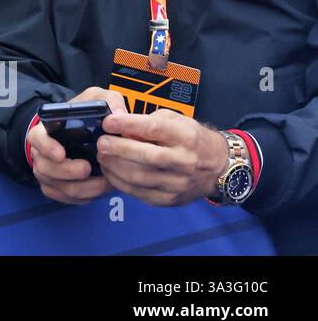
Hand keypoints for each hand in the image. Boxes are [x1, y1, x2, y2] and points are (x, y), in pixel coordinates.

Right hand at [28, 86, 125, 204]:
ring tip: (104, 183)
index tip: (61, 153)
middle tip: (88, 168)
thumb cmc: (85, 115)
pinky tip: (99, 190)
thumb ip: (108, 100)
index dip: (45, 147)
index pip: (36, 138)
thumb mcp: (96, 99)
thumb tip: (119, 114)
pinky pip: (66, 199)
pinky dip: (82, 198)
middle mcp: (42, 153)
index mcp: (46, 130)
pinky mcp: (58, 188)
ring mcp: (48, 173)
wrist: (82, 133)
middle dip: (67, 172)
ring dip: (81, 188)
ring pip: (57, 187)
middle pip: (44, 168)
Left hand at [97, 110, 228, 206]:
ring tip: (102, 156)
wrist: (218, 166)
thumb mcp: (175, 120)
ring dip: (115, 167)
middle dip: (119, 149)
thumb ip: (148, 122)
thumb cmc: (191, 139)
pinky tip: (110, 172)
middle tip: (101, 143)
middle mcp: (184, 161)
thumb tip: (120, 128)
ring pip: (140, 177)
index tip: (108, 122)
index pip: (154, 129)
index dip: (128, 124)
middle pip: (148, 156)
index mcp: (185, 136)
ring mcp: (178, 183)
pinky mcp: (169, 199)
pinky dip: (120, 182)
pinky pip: (139, 193)